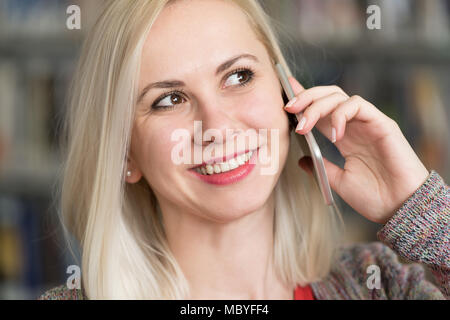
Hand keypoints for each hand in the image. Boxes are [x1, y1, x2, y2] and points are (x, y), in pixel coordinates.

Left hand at [284, 77, 429, 223]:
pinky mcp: (382, 124)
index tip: (286, 93)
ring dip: (317, 106)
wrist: (399, 209)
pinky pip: (358, 105)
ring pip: (340, 96)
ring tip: (304, 126)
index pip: (322, 109)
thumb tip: (300, 160)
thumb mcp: (338, 181)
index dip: (304, 98)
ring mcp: (368, 123)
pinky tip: (334, 135)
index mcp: (344, 136)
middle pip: (328, 96)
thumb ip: (320, 167)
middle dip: (305, 97)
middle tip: (288, 108)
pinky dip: (341, 114)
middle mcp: (354, 126)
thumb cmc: (374, 197)